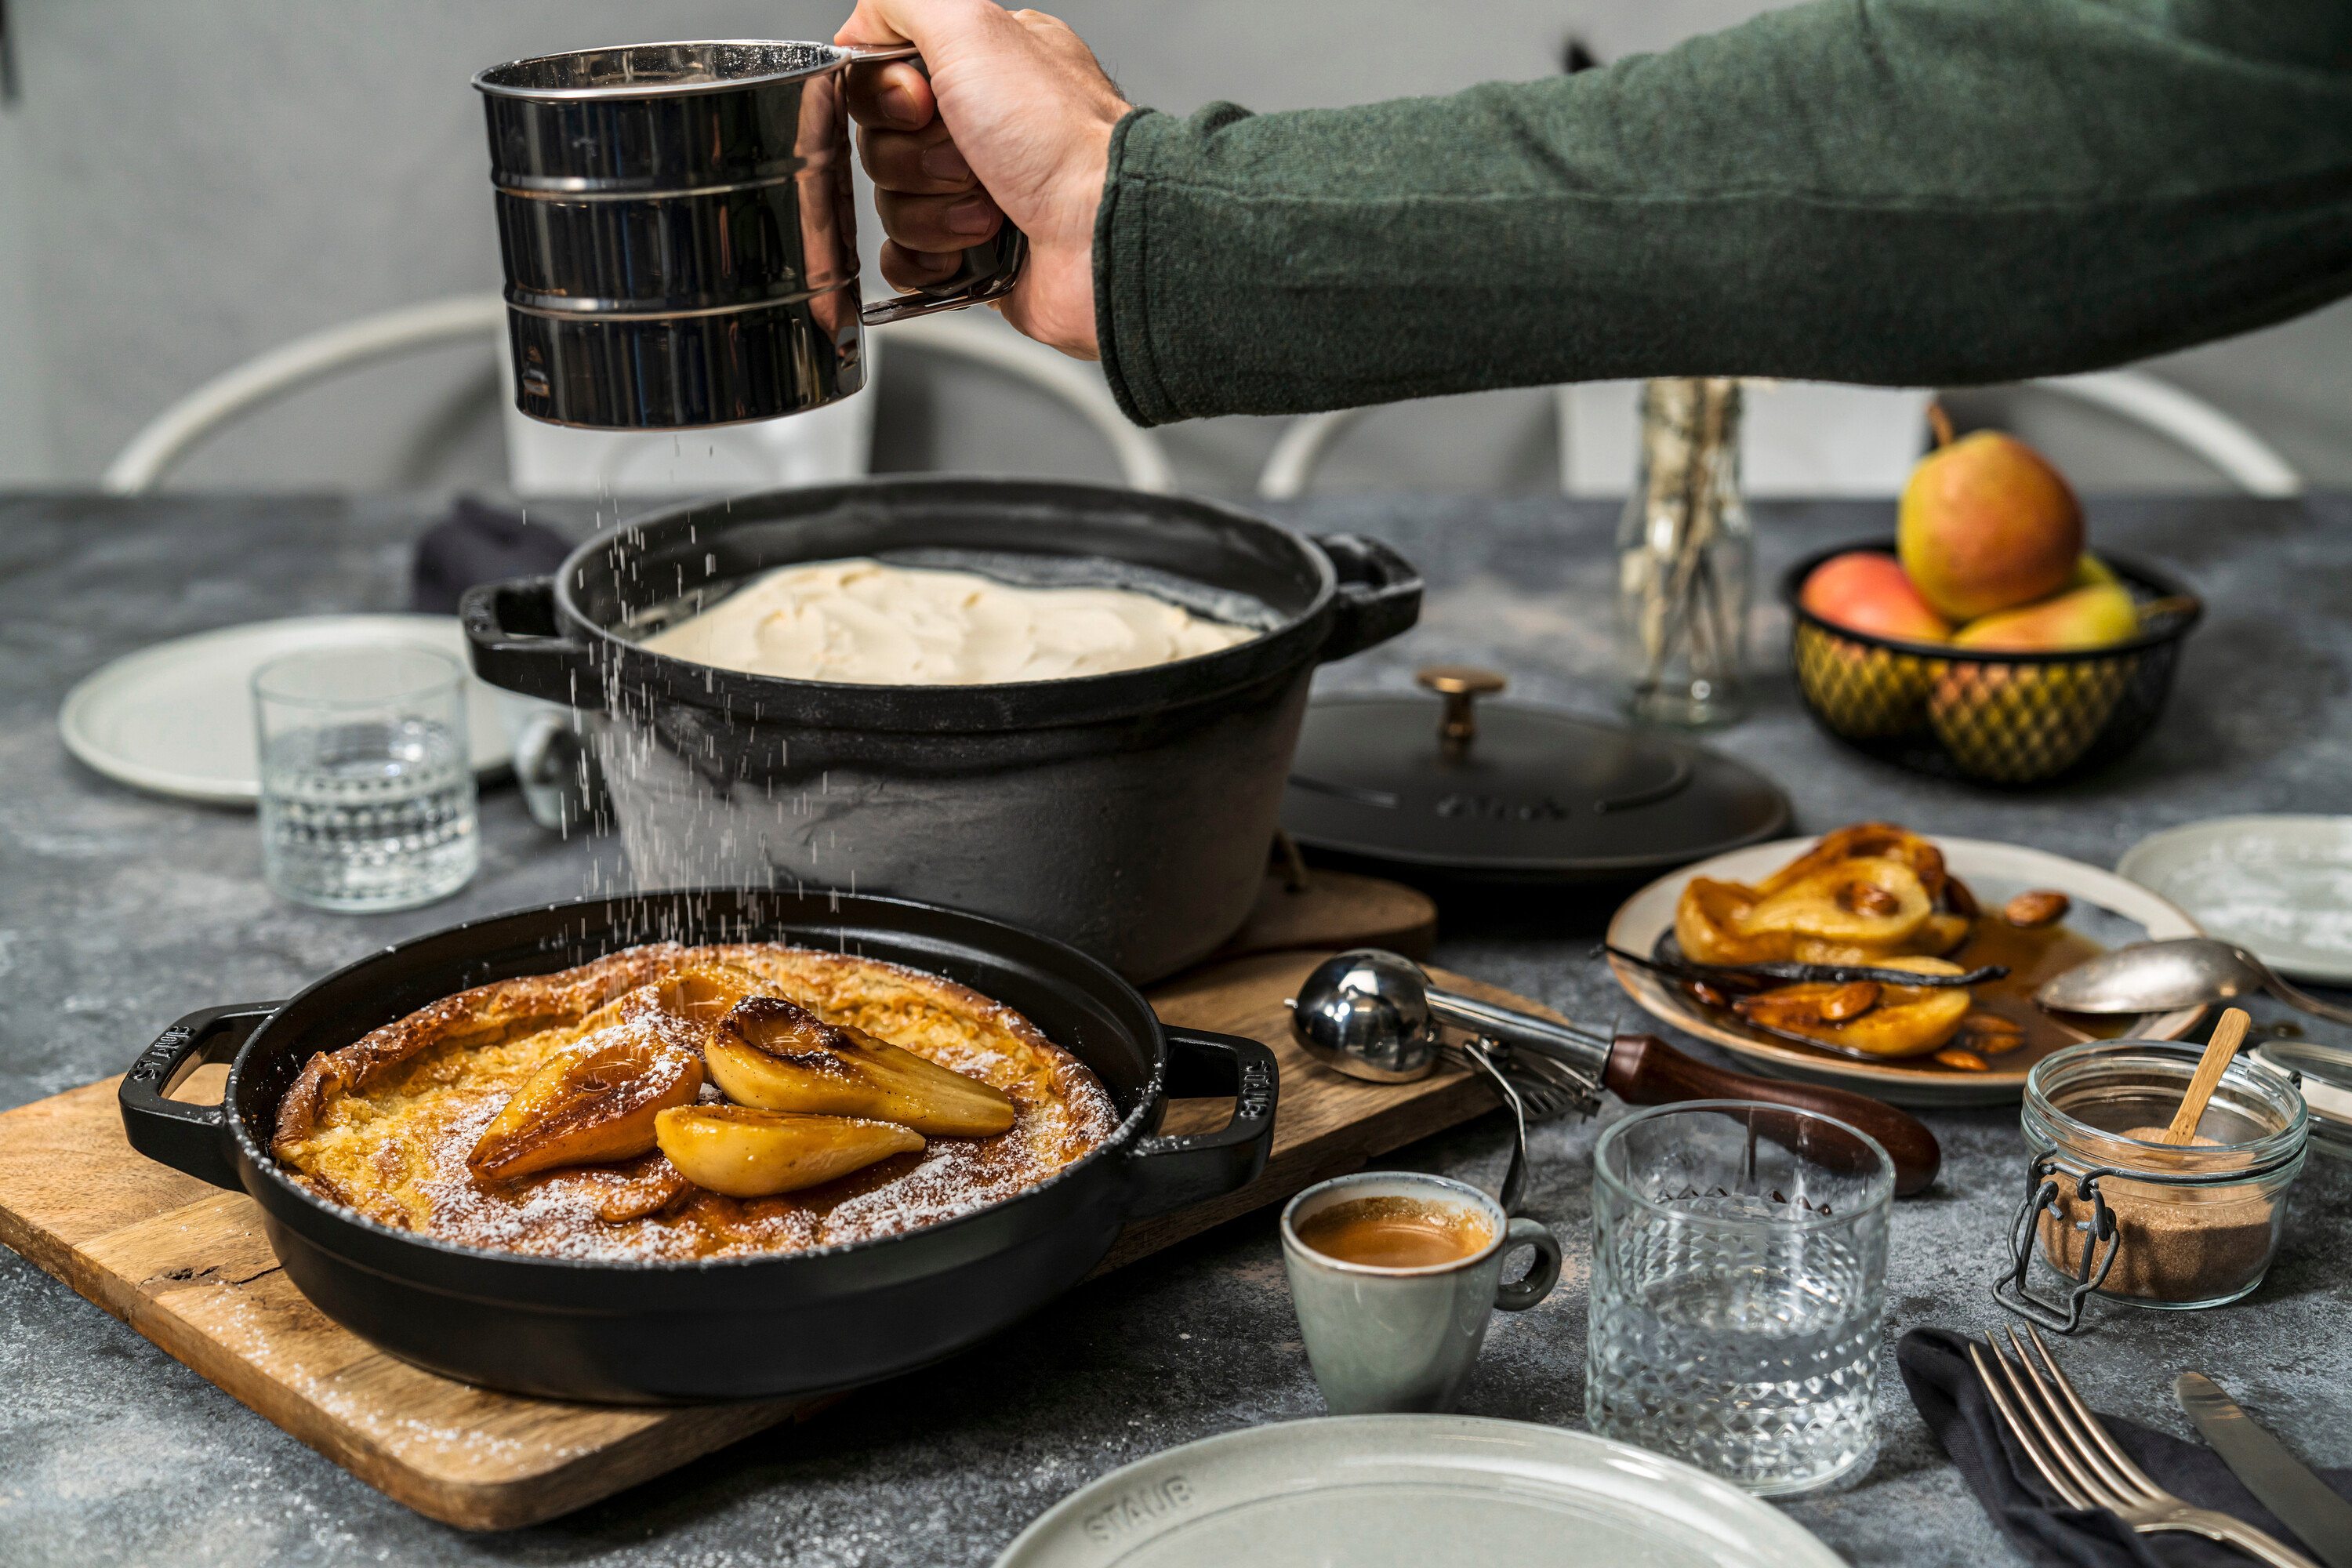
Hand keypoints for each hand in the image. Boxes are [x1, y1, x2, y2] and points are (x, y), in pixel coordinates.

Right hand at [836, 1, 1128, 357]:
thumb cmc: (1059, 139)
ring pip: (890, 203)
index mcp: (981, 69)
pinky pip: (905, 259)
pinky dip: (925, 258)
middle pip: (881, 141)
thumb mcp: (973, 28)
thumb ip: (905, 3)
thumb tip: (862, 22)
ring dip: (931, 210)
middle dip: (915, 157)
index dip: (888, 95)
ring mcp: (975, 196)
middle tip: (968, 159)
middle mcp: (980, 129)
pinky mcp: (971, 257)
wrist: (1102, 236)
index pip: (885, 76)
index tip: (920, 101)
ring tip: (988, 209)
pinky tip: (964, 251)